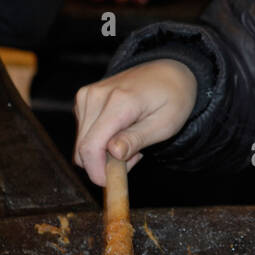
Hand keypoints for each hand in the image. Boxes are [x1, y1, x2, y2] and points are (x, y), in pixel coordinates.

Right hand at [73, 59, 196, 185]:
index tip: (113, 183)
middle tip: (135, 157)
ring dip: (104, 152)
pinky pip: (85, 133)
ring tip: (132, 141)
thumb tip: (112, 153)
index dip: (97, 172)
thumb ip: (136, 139)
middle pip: (82, 148)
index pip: (91, 147)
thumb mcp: (165, 124)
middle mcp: (96, 95)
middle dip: (105, 163)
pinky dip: (101, 140)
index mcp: (119, 101)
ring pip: (82, 143)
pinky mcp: (84, 98)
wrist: (170, 72)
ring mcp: (87, 95)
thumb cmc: (172, 98)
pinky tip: (122, 131)